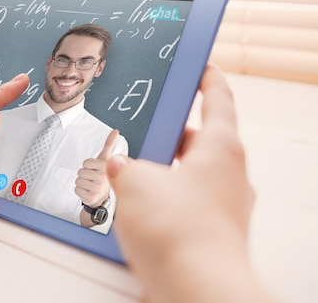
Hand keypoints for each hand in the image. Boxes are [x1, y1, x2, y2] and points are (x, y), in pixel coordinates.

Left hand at [74, 129, 117, 207]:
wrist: (103, 196)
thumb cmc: (102, 175)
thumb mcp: (105, 159)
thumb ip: (109, 144)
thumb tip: (115, 131)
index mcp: (106, 167)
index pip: (86, 163)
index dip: (89, 166)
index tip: (96, 170)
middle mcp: (103, 178)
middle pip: (80, 172)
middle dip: (84, 175)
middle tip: (93, 179)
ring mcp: (97, 189)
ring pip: (77, 181)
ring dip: (82, 183)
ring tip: (91, 185)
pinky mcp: (90, 198)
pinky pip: (76, 190)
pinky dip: (80, 191)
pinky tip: (88, 192)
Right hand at [105, 66, 267, 302]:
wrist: (195, 288)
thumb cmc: (177, 229)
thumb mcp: (135, 182)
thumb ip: (123, 167)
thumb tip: (118, 167)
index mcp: (220, 147)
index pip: (218, 98)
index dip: (206, 78)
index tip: (200, 66)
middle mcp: (228, 174)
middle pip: (199, 139)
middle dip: (168, 132)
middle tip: (144, 123)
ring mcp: (221, 205)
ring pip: (187, 173)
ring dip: (160, 169)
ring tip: (127, 168)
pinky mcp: (208, 231)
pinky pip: (182, 203)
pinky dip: (161, 199)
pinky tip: (132, 206)